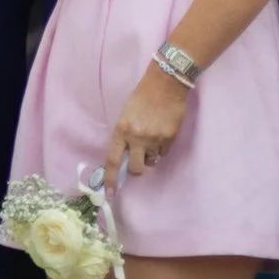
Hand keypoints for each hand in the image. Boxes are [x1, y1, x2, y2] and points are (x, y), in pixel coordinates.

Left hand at [104, 62, 188, 176]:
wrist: (165, 85)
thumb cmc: (141, 98)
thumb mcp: (126, 115)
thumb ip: (125, 136)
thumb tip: (125, 156)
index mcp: (121, 130)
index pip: (112, 160)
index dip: (110, 178)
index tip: (109, 193)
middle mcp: (136, 137)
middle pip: (134, 168)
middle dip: (135, 170)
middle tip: (137, 163)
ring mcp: (154, 139)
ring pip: (151, 161)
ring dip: (150, 157)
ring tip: (151, 139)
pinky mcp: (169, 139)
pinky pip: (163, 152)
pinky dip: (161, 148)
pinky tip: (161, 133)